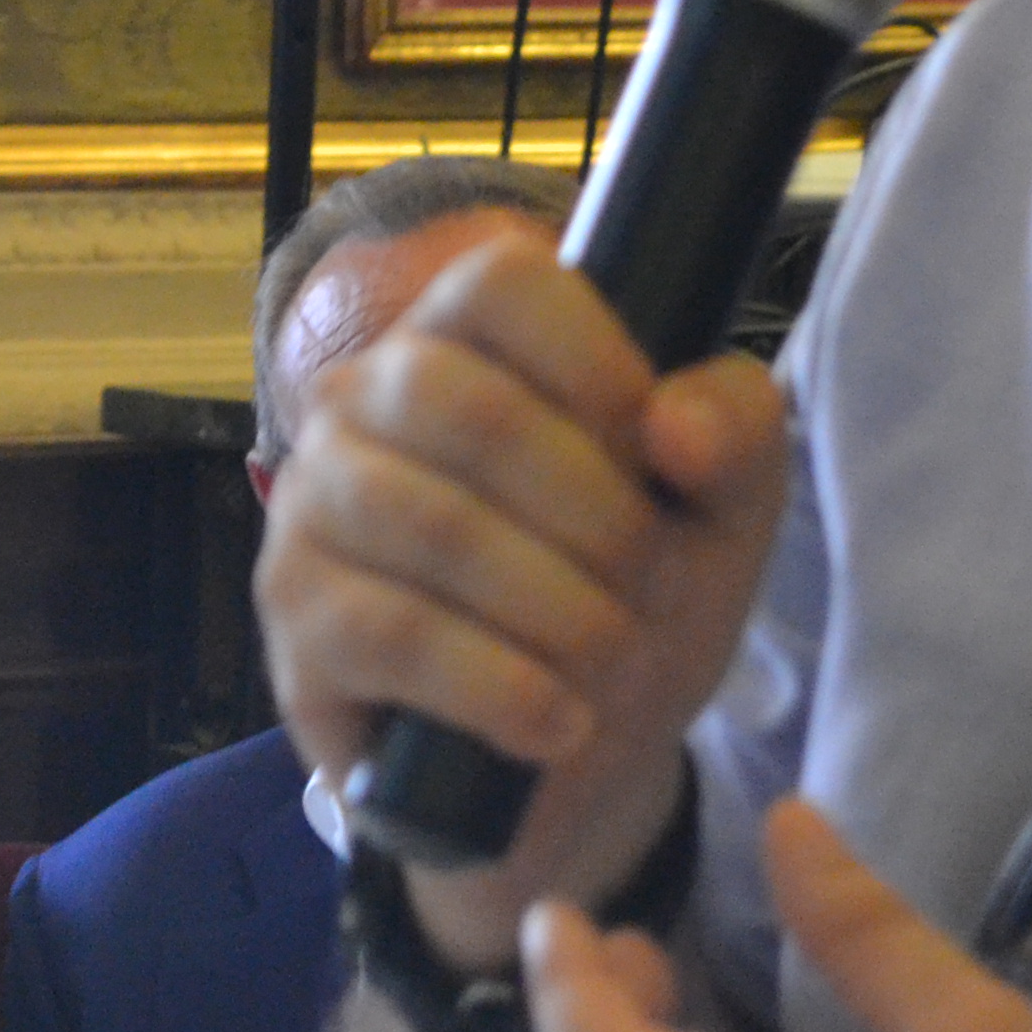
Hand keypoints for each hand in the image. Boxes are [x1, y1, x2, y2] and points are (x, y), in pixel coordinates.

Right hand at [259, 229, 791, 959]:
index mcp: (466, 333)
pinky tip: (558, 722)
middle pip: (475, 411)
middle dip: (597, 516)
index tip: (659, 456)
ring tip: (614, 663)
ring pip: (436, 528)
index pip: (505, 282)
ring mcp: (313, 499)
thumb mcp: (723, 511)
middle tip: (648, 586)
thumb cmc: (636, 593)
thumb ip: (735, 435)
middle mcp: (365, 394)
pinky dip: (500, 686)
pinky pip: (394, 633)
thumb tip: (675, 427)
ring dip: (558, 611)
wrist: (570, 749)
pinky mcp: (295, 611)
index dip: (598, 364)